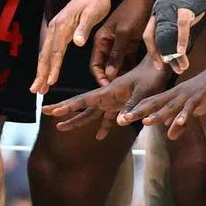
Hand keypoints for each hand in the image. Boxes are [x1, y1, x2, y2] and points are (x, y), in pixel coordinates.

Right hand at [31, 0, 112, 94]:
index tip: (50, 82)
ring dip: (42, 71)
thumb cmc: (96, 2)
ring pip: (45, 54)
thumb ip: (84, 29)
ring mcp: (55, 29)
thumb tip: (77, 43)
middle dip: (40, 74)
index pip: (56, 51)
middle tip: (37, 91)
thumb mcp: (93, 14)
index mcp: (62, 25)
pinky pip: (50, 50)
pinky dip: (47, 63)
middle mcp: (55, 27)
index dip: (53, 68)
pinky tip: (47, 72)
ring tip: (39, 88)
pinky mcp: (59, 30)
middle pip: (45, 55)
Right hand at [42, 58, 170, 139]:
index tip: (52, 111)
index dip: (67, 106)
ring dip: (76, 120)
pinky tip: (99, 137)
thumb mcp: (144, 92)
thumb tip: (119, 122)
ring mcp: (112, 101)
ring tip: (61, 128)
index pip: (83, 100)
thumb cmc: (152, 78)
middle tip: (45, 113)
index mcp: (108, 91)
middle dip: (63, 110)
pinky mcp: (121, 105)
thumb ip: (132, 107)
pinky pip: (109, 118)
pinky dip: (104, 127)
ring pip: (91, 113)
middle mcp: (106, 96)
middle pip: (81, 105)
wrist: (159, 69)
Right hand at [88, 0, 150, 85]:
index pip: (95, 65)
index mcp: (101, 40)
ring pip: (117, 66)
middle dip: (111, 79)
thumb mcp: (124, 34)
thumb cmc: (133, 12)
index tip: (108, 89)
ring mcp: (119, 44)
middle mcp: (107, 44)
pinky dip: (131, 69)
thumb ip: (117, 54)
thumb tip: (109, 75)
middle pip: (106, 67)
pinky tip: (137, 77)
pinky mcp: (130, 44)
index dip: (100, 77)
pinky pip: (128, 60)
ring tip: (129, 87)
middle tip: (120, 92)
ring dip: (122, 75)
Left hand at [117, 62, 205, 163]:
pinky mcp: (200, 96)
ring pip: (170, 105)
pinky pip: (191, 107)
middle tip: (122, 120)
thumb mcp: (192, 110)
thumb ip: (181, 122)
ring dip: (159, 114)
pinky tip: (179, 123)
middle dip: (138, 112)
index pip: (150, 103)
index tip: (121, 118)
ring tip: (145, 122)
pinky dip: (185, 115)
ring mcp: (187, 94)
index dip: (136, 110)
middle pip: (154, 103)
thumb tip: (169, 134)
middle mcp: (176, 94)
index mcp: (172, 96)